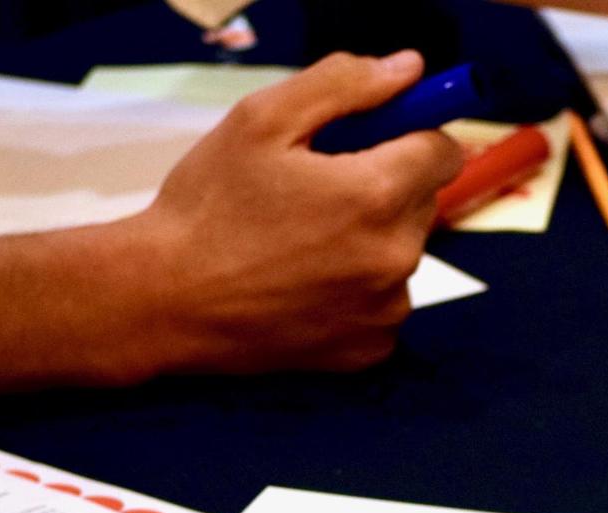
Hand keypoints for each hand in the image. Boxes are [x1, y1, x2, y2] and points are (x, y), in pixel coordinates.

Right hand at [107, 51, 463, 377]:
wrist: (165, 301)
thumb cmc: (207, 208)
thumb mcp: (261, 119)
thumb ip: (344, 84)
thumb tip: (408, 70)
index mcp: (377, 196)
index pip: (443, 152)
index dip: (408, 135)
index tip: (371, 138)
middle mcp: (395, 258)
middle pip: (422, 202)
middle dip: (383, 185)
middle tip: (315, 189)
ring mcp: (385, 310)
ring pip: (402, 252)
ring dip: (370, 238)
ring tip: (301, 239)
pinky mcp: (369, 349)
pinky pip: (383, 301)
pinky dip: (357, 288)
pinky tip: (305, 282)